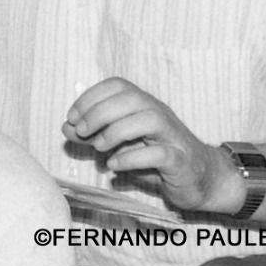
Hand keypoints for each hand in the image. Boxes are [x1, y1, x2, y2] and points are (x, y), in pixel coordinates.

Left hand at [64, 77, 239, 213]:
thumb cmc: (155, 157)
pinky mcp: (181, 161)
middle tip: (82, 132)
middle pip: (131, 98)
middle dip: (99, 112)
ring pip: (149, 119)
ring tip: (99, 147)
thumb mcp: (119, 144)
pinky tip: (114, 165)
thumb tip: (67, 128)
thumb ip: (93, 134)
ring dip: (117, 131)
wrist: (199, 180)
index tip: (73, 118)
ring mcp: (173, 136)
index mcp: (144, 105)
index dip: (91, 97)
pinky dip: (132, 158)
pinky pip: (160, 153)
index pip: (118, 85)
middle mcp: (160, 114)